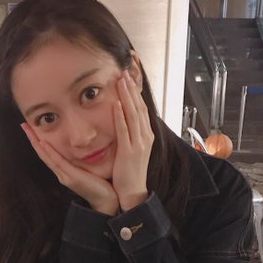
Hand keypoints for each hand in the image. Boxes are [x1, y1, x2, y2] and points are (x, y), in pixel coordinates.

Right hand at [21, 123, 118, 215]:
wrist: (106, 202)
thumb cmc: (100, 186)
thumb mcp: (88, 171)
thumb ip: (81, 162)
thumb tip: (80, 150)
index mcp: (64, 172)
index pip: (47, 154)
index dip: (38, 142)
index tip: (31, 128)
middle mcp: (61, 174)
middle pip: (43, 154)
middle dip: (32, 139)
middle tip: (23, 125)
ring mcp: (65, 176)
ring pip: (47, 157)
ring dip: (36, 143)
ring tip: (28, 130)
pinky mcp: (72, 177)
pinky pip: (59, 162)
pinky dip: (50, 153)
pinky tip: (43, 143)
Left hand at [112, 70, 153, 210]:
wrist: (134, 191)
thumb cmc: (131, 171)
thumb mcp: (134, 148)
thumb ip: (131, 132)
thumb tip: (124, 117)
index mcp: (146, 135)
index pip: (142, 107)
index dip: (136, 91)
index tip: (130, 75)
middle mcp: (145, 136)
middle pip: (139, 107)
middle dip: (132, 88)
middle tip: (125, 70)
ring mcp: (139, 144)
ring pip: (134, 115)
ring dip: (127, 97)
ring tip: (121, 81)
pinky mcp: (129, 152)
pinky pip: (125, 131)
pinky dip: (121, 117)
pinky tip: (116, 105)